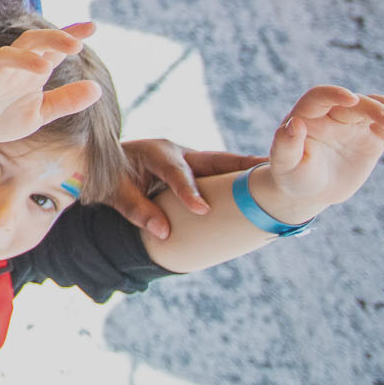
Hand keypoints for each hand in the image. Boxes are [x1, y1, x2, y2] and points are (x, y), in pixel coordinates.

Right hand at [0, 22, 103, 148]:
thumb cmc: (2, 118)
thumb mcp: (40, 113)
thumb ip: (65, 101)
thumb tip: (98, 88)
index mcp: (29, 71)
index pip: (52, 48)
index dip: (70, 35)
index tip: (92, 27)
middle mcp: (9, 68)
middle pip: (30, 43)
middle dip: (52, 39)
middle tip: (77, 45)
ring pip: (3, 57)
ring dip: (22, 59)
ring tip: (45, 67)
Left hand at [113, 143, 262, 237]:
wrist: (103, 162)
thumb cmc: (107, 175)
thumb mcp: (113, 192)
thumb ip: (137, 209)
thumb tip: (164, 233)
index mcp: (155, 152)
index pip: (176, 173)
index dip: (190, 192)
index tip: (202, 210)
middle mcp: (178, 152)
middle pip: (214, 160)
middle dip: (242, 167)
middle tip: (271, 175)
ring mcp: (191, 159)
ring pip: (224, 165)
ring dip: (250, 173)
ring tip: (280, 182)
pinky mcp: (198, 169)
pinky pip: (223, 174)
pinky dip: (242, 181)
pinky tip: (264, 193)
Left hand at [257, 87, 383, 211]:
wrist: (310, 191)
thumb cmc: (292, 175)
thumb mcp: (284, 164)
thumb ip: (286, 144)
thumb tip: (294, 124)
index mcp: (307, 115)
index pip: (320, 96)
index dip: (334, 94)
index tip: (350, 98)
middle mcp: (331, 115)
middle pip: (354, 103)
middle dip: (373, 108)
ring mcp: (353, 125)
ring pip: (374, 109)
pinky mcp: (371, 138)